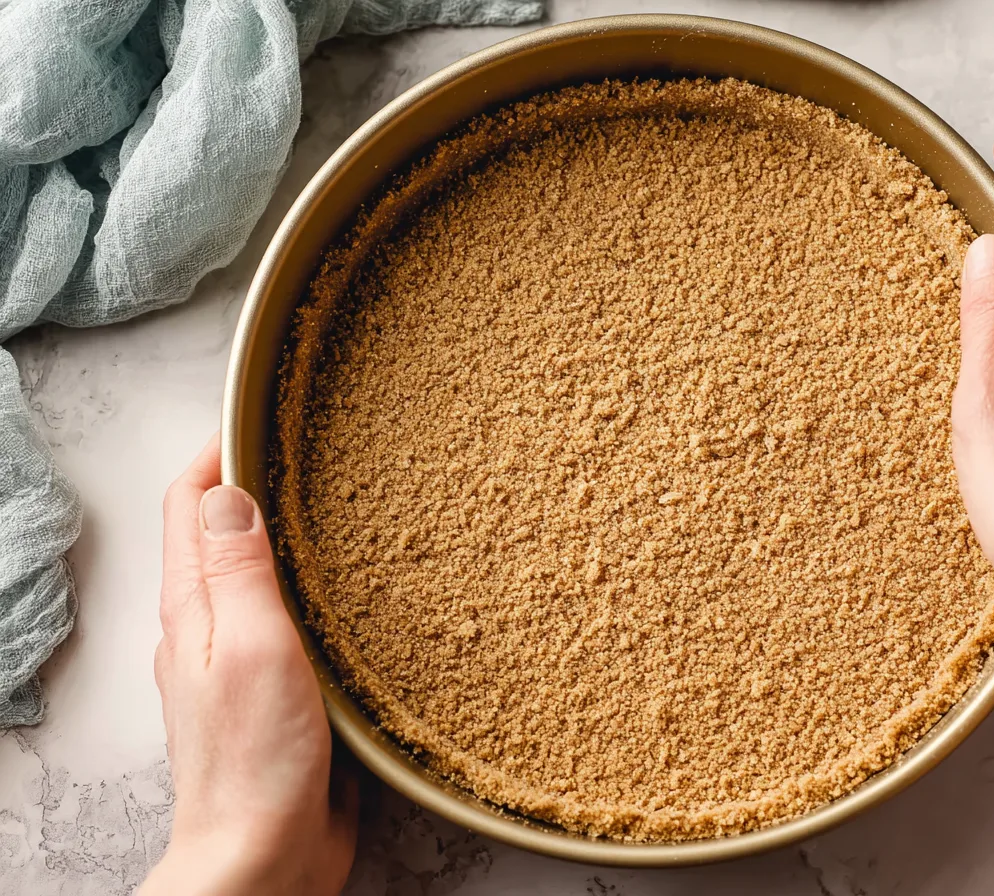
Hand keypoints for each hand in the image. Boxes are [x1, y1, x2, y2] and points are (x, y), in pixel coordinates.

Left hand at [140, 435, 356, 895]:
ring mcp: (245, 661)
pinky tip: (356, 590)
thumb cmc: (254, 762)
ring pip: (260, 576)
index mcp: (192, 611)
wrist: (265, 858)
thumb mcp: (252, 649)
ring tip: (345, 504)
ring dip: (290, 535)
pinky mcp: (283, 693)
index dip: (216, 451)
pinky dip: (316, 589)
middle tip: (313, 449)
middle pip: (221, 534)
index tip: (259, 413)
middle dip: (257, 483)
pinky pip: (295, 621)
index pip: (189, 506)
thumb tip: (231, 491)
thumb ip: (241, 572)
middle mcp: (209, 629)